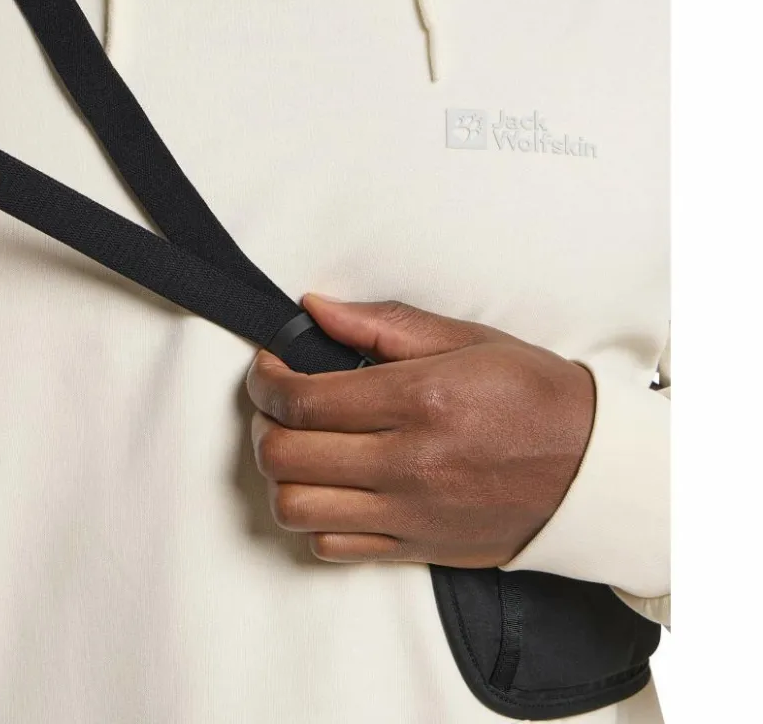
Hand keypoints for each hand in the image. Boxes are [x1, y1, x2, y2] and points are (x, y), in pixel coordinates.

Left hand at [246, 297, 594, 567]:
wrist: (593, 469)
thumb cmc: (534, 395)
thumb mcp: (467, 340)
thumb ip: (383, 324)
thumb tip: (316, 309)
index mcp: (420, 399)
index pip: (303, 398)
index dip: (265, 378)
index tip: (268, 365)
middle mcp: (408, 462)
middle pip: (285, 454)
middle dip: (263, 422)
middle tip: (277, 403)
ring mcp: (409, 512)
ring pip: (296, 508)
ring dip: (280, 475)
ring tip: (297, 447)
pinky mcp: (416, 548)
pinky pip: (331, 546)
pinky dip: (312, 518)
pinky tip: (329, 488)